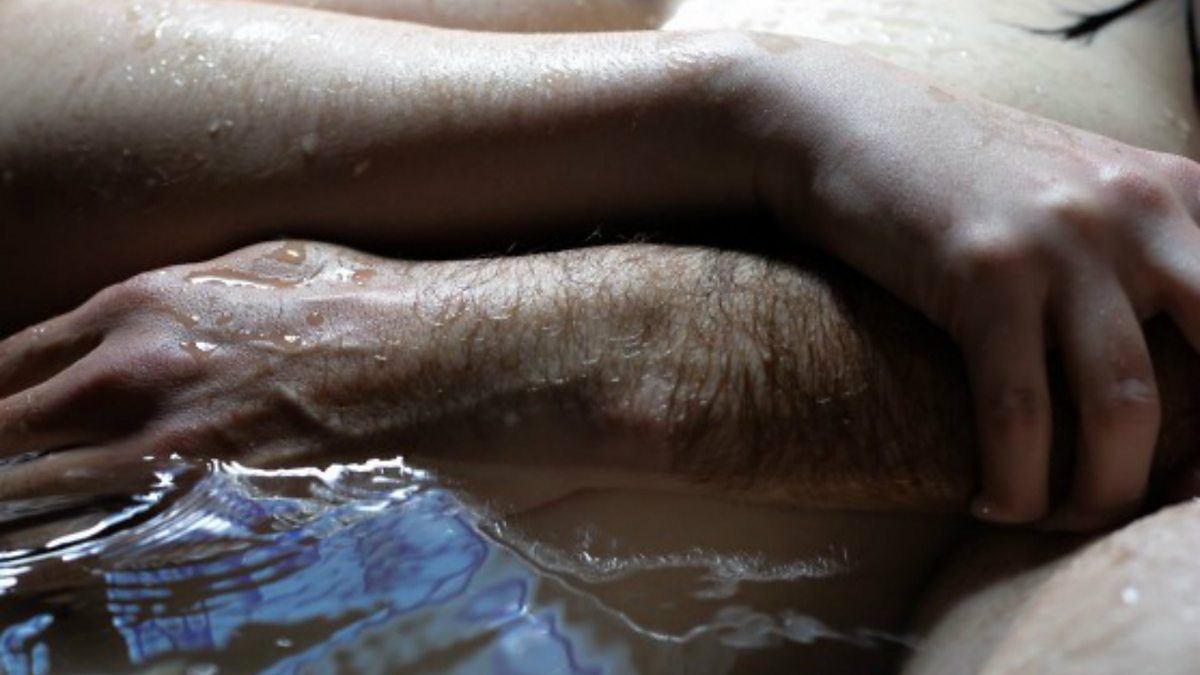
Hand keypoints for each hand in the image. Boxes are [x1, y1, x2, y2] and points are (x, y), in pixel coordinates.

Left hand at [0, 241, 459, 503]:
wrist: (416, 358)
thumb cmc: (348, 301)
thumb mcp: (248, 266)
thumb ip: (174, 300)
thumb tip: (143, 323)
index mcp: (140, 304)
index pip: (19, 353)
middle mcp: (132, 370)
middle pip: (11, 420)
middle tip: (1, 452)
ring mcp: (164, 437)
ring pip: (42, 479)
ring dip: (21, 488)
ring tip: (17, 498)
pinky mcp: (203, 487)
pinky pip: (109, 515)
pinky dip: (76, 522)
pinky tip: (66, 531)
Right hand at [752, 43, 1199, 527]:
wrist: (847, 125)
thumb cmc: (960, 175)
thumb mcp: (1076, 191)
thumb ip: (1142, 249)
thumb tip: (1169, 363)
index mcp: (1178, 193)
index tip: (1192, 479)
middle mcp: (1137, 212)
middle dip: (1195, 469)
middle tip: (1147, 509)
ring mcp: (1060, 240)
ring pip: (1121, 406)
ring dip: (1096, 492)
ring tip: (1057, 518)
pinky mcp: (983, 271)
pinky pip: (1018, 410)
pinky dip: (1013, 479)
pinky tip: (993, 502)